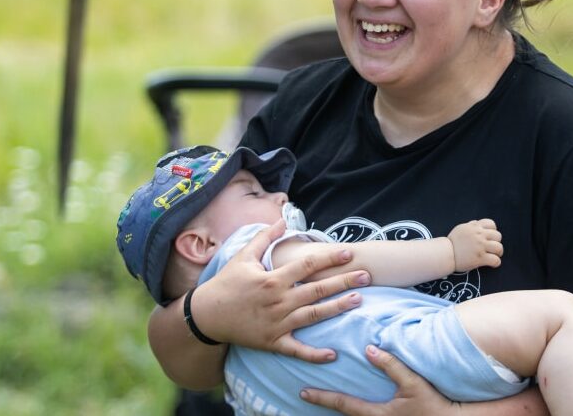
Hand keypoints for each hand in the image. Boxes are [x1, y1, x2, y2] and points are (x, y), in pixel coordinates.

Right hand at [193, 220, 371, 362]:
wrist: (206, 316)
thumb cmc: (226, 283)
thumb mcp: (243, 256)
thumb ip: (265, 237)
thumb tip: (283, 218)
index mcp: (272, 279)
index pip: (308, 265)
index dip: (330, 258)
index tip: (349, 252)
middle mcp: (278, 301)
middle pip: (317, 290)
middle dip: (343, 282)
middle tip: (367, 276)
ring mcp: (277, 323)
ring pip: (313, 316)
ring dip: (337, 308)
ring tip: (358, 300)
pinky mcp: (272, 342)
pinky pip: (297, 350)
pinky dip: (314, 354)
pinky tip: (333, 354)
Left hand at [300, 345, 459, 414]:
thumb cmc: (432, 403)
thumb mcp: (412, 382)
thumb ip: (391, 365)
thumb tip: (370, 349)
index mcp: (376, 414)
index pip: (343, 404)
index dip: (322, 397)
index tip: (303, 392)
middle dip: (326, 406)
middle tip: (307, 395)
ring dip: (340, 410)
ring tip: (325, 400)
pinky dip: (354, 413)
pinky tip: (353, 406)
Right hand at [448, 219, 501, 271]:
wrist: (446, 253)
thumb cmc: (452, 242)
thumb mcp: (461, 229)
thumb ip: (471, 225)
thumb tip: (478, 223)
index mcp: (475, 227)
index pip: (491, 224)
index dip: (493, 231)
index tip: (489, 237)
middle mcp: (479, 235)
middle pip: (498, 236)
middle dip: (497, 242)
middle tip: (492, 248)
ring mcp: (480, 247)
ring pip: (499, 248)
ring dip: (498, 252)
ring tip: (494, 255)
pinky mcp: (480, 258)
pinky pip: (495, 260)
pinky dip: (496, 263)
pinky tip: (492, 264)